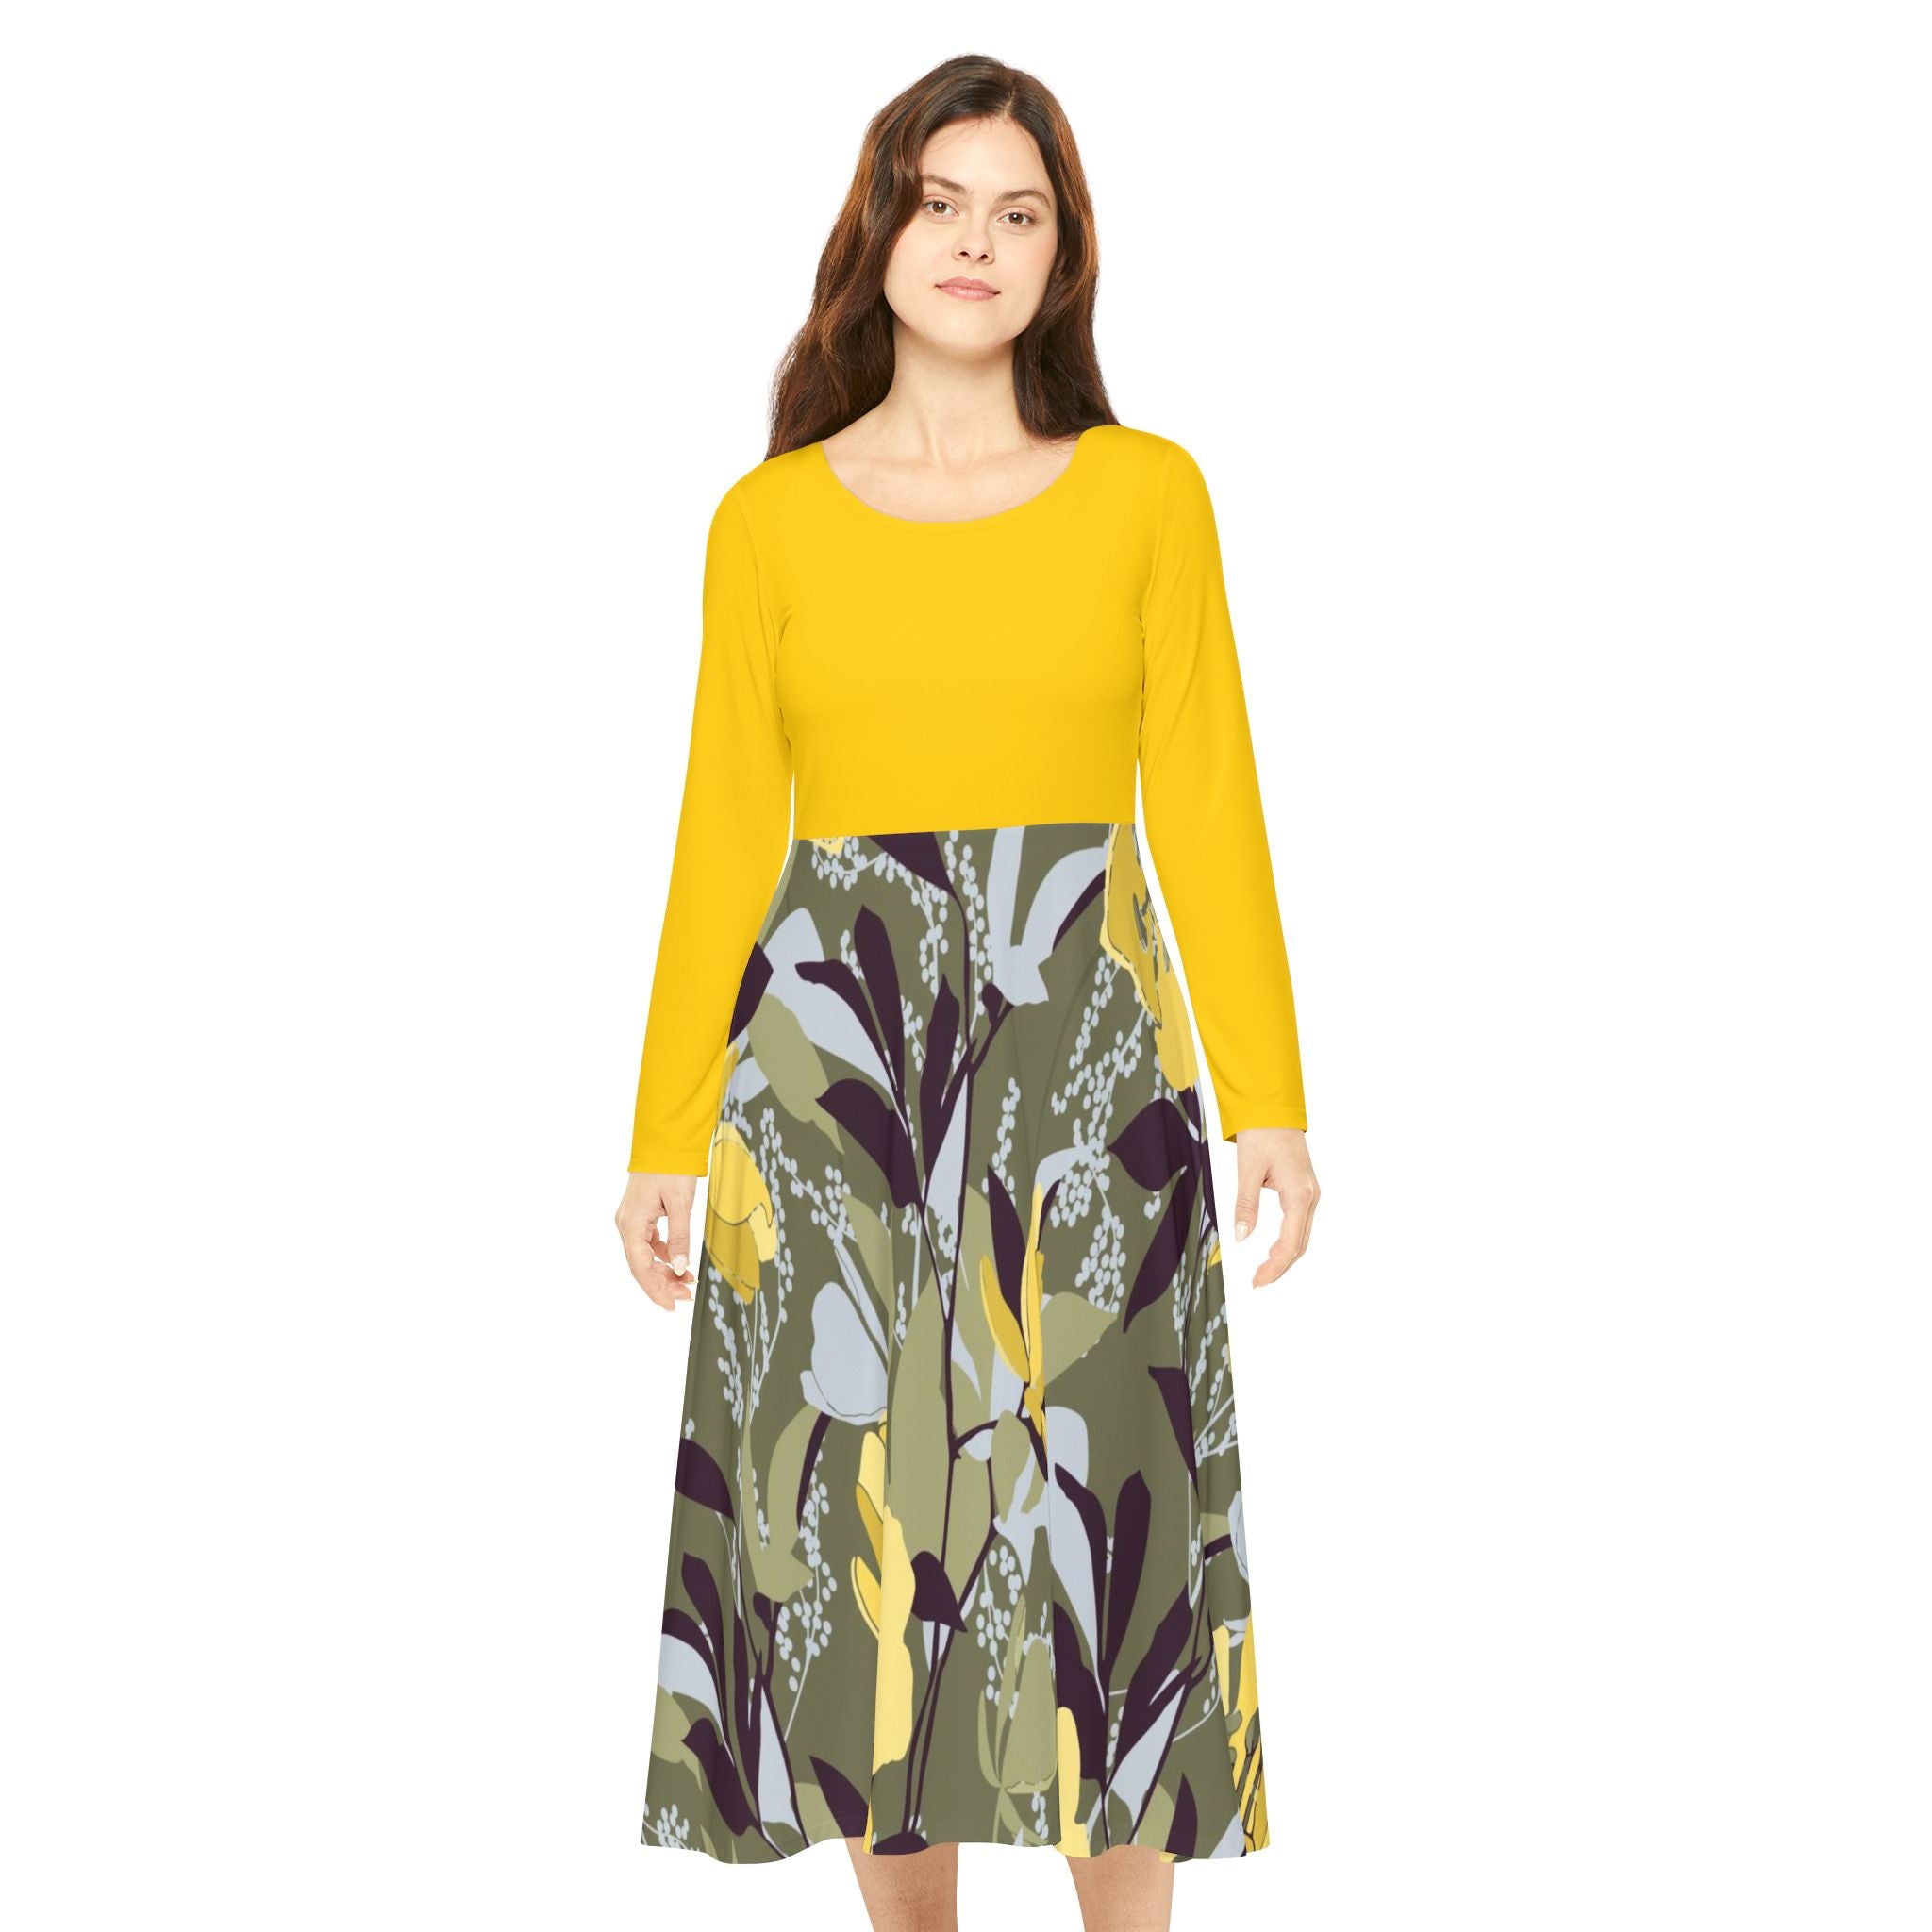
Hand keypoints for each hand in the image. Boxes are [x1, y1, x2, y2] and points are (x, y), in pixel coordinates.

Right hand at [616, 1171, 700, 1310]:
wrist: (665, 1143)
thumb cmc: (671, 1168)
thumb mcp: (681, 1204)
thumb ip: (680, 1238)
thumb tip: (681, 1269)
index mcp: (631, 1224)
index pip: (640, 1267)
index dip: (655, 1289)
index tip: (670, 1305)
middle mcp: (626, 1225)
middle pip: (641, 1265)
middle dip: (663, 1284)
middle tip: (686, 1296)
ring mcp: (631, 1221)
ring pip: (645, 1256)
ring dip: (664, 1272)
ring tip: (687, 1283)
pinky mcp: (640, 1216)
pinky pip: (649, 1244)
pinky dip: (664, 1256)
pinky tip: (679, 1263)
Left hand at [1229, 1128, 1318, 1285]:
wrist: (1274, 1109)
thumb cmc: (1262, 1134)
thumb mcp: (1248, 1170)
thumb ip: (1245, 1204)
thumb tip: (1242, 1236)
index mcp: (1299, 1193)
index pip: (1290, 1242)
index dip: (1275, 1266)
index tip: (1258, 1281)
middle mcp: (1310, 1195)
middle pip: (1299, 1243)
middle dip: (1280, 1266)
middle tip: (1258, 1282)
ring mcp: (1310, 1192)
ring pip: (1302, 1235)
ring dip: (1285, 1256)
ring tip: (1264, 1271)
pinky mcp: (1304, 1189)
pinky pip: (1300, 1223)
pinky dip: (1288, 1241)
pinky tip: (1273, 1249)